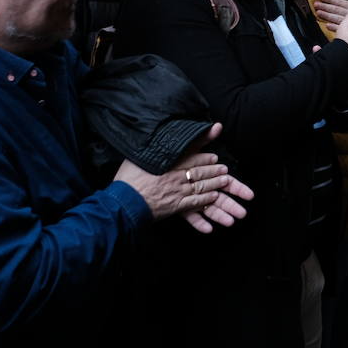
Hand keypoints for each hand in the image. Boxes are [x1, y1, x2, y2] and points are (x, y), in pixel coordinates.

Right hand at [115, 124, 253, 233]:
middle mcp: (175, 176)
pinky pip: (196, 202)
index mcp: (167, 163)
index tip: (214, 157)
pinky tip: (213, 197)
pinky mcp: (176, 205)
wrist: (124, 203)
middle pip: (200, 171)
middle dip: (214, 170)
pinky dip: (206, 199)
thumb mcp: (137, 158)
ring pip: (201, 185)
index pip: (190, 157)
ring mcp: (177, 191)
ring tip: (224, 181)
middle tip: (224, 169)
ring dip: (215, 183)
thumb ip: (149, 151)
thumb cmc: (127, 180)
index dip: (204, 158)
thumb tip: (152, 142)